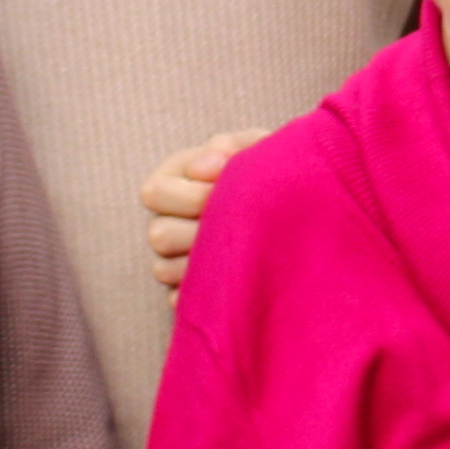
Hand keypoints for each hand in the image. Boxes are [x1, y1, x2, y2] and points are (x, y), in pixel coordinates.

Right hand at [141, 131, 265, 291]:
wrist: (294, 211)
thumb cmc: (267, 172)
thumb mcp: (256, 149)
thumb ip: (233, 147)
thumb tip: (210, 164)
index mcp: (170, 181)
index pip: (155, 193)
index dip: (192, 195)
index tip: (227, 193)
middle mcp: (163, 221)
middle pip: (159, 235)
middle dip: (201, 232)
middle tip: (239, 229)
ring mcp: (171, 258)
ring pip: (165, 270)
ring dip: (204, 262)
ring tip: (242, 252)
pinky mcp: (185, 290)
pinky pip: (179, 300)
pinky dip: (205, 294)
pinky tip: (235, 280)